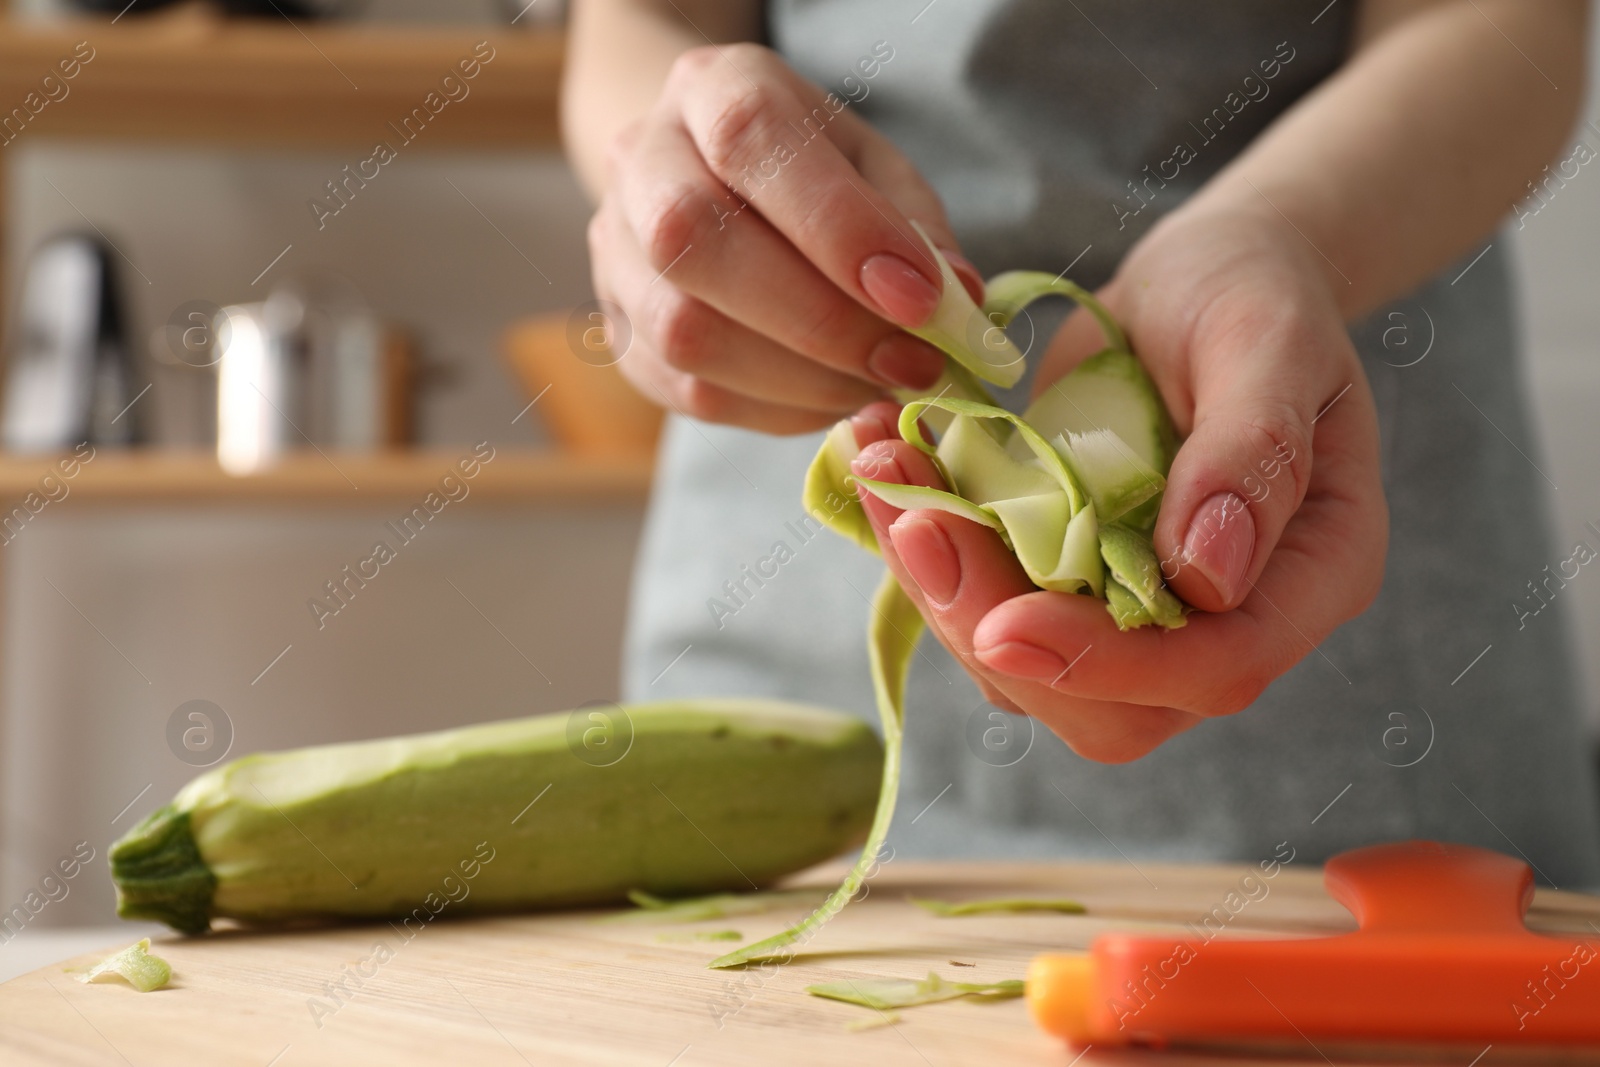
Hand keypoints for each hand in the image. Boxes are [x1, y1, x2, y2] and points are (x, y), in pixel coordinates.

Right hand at [586, 43, 982, 433]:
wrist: (714, 183)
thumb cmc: (811, 173)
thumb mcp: (876, 171)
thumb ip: (916, 230)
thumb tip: (957, 307)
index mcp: (711, 88)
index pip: (752, 141)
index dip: (837, 227)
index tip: (920, 298)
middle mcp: (641, 159)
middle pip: (695, 241)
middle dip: (822, 321)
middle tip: (911, 362)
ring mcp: (612, 249)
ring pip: (685, 331)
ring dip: (802, 379)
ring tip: (877, 383)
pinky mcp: (617, 329)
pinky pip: (688, 391)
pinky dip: (777, 409)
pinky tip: (830, 397)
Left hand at [850, 205, 1387, 762]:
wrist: (1197, 283)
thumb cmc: (1252, 294)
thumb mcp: (1267, 341)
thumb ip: (1252, 451)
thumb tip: (1209, 574)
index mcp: (1311, 575)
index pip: (1219, 667)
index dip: (1110, 665)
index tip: (1005, 625)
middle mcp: (1227, 620)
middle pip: (1111, 707)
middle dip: (996, 631)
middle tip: (916, 524)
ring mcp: (1139, 615)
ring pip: (1029, 671)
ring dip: (941, 588)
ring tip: (889, 472)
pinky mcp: (1066, 588)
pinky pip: (989, 611)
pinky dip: (928, 554)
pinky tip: (893, 469)